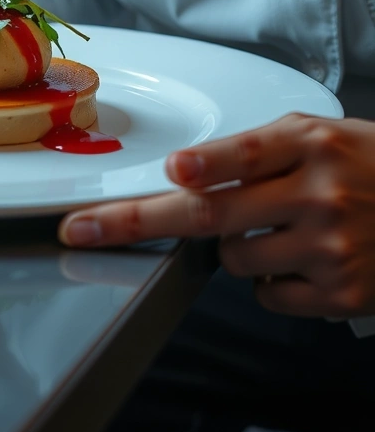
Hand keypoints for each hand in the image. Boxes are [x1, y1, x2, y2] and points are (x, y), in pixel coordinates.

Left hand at [58, 113, 374, 318]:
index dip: (208, 165)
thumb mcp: (318, 136)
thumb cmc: (364, 166)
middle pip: (213, 213)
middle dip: (139, 222)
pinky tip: (300, 258)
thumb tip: (187, 173)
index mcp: (310, 144)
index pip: (247, 153)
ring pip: (232, 259)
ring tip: (279, 227)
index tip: (173, 171)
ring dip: (233, 247)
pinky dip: (267, 281)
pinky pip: (266, 295)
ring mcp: (328, 246)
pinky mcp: (338, 293)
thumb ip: (259, 149)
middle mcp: (318, 194)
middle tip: (85, 230)